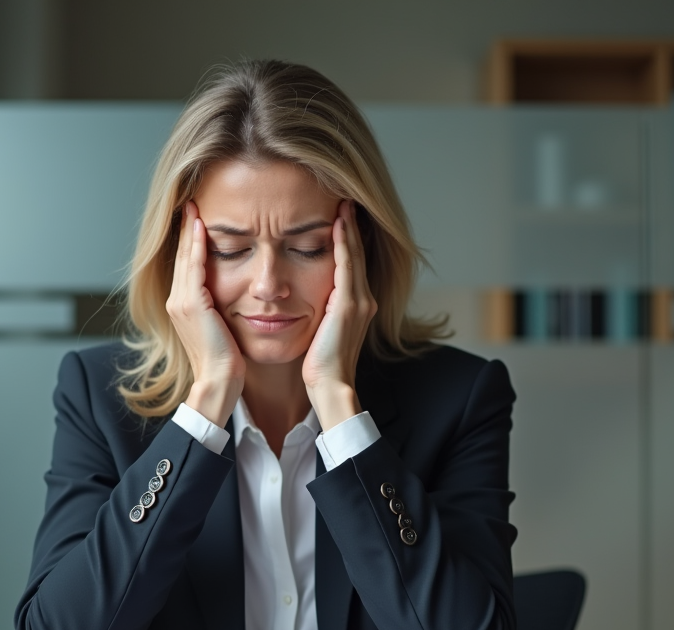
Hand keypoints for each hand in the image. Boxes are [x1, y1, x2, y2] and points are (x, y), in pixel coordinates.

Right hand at [166, 201, 244, 426]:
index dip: (190, 241)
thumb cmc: (227, 362)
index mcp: (183, 307)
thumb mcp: (223, 329)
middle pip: (182, 256)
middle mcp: (176, 301)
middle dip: (187, 229)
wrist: (219, 382)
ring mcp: (181, 302)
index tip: (197, 219)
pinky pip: (194, 267)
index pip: (187, 265)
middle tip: (191, 202)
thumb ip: (221, 309)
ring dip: (190, 230)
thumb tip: (232, 297)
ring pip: (186, 257)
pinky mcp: (191, 304)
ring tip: (195, 208)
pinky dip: (197, 245)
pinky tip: (203, 227)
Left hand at [303, 200, 377, 430]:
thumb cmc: (320, 366)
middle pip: (357, 253)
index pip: (352, 263)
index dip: (348, 239)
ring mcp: (359, 302)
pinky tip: (338, 225)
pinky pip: (346, 266)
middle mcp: (363, 299)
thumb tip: (310, 300)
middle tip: (346, 199)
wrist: (329, 386)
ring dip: (349, 228)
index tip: (340, 216)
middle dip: (352, 226)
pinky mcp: (349, 306)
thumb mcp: (321, 332)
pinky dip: (344, 244)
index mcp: (356, 305)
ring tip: (344, 204)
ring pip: (354, 255)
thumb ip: (321, 312)